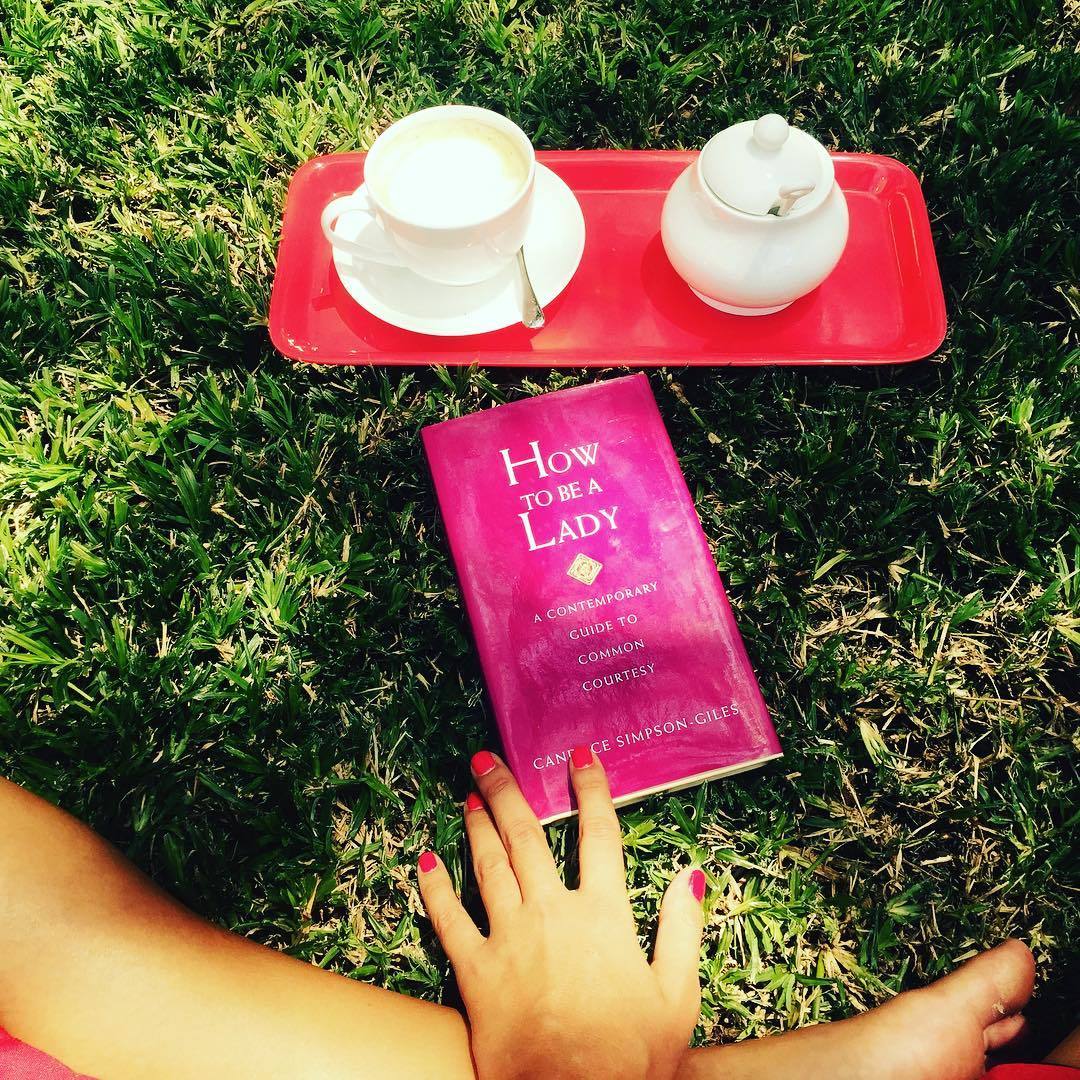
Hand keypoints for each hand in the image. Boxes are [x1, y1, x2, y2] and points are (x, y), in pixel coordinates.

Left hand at [417, 747, 705, 1079]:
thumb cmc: (631, 1058)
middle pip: (527, 837)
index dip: (591, 790)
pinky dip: (435, 889)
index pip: (599, 835)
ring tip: (467, 795)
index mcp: (603, 915)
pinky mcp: (476, 972)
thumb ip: (682, 929)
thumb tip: (691, 874)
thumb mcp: (677, 996)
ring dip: (476, 825)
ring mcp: (509, 939)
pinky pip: (449, 921)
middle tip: (487, 758)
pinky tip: (425, 861)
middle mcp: (552, 913)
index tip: (579, 756)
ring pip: (488, 866)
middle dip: (506, 791)